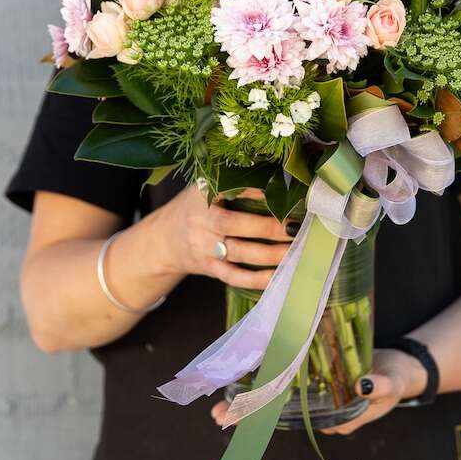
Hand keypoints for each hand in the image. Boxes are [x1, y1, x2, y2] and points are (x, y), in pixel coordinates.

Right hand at [150, 186, 292, 290]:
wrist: (164, 240)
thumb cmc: (195, 208)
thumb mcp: (204, 187)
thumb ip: (233, 183)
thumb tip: (277, 180)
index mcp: (201, 195)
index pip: (225, 189)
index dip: (251, 191)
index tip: (278, 191)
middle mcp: (201, 222)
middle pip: (233, 225)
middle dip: (267, 227)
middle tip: (295, 226)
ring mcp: (205, 248)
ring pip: (240, 254)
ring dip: (271, 254)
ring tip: (297, 250)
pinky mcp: (210, 269)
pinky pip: (235, 277)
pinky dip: (258, 279)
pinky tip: (279, 276)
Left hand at [209, 347, 428, 430]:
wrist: (401, 366)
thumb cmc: (398, 378)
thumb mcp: (393, 382)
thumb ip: (381, 387)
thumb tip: (363, 387)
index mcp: (335, 416)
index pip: (295, 420)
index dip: (266, 420)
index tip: (239, 422)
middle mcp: (321, 409)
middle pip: (279, 414)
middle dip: (247, 415)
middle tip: (216, 416)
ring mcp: (316, 395)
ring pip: (277, 400)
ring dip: (249, 401)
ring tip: (218, 406)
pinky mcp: (315, 377)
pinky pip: (287, 380)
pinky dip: (265, 380)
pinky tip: (242, 378)